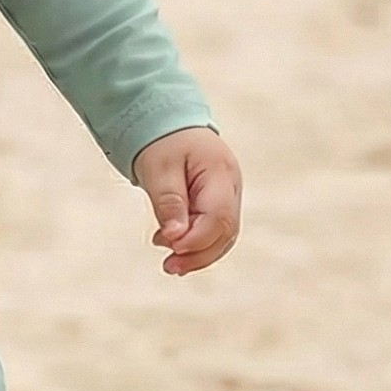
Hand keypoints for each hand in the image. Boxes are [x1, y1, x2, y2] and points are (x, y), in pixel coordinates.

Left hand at [132, 127, 240, 276]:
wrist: (167, 123)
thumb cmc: (162, 142)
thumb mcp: (159, 169)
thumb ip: (169, 202)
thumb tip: (175, 237)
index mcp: (220, 172)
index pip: (219, 216)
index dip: (197, 238)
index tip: (170, 245)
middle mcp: (231, 186)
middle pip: (226, 230)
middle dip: (199, 253)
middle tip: (169, 266)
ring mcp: (228, 195)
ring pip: (223, 235)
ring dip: (198, 253)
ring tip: (170, 264)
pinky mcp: (218, 202)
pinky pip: (214, 230)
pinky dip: (197, 244)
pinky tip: (174, 248)